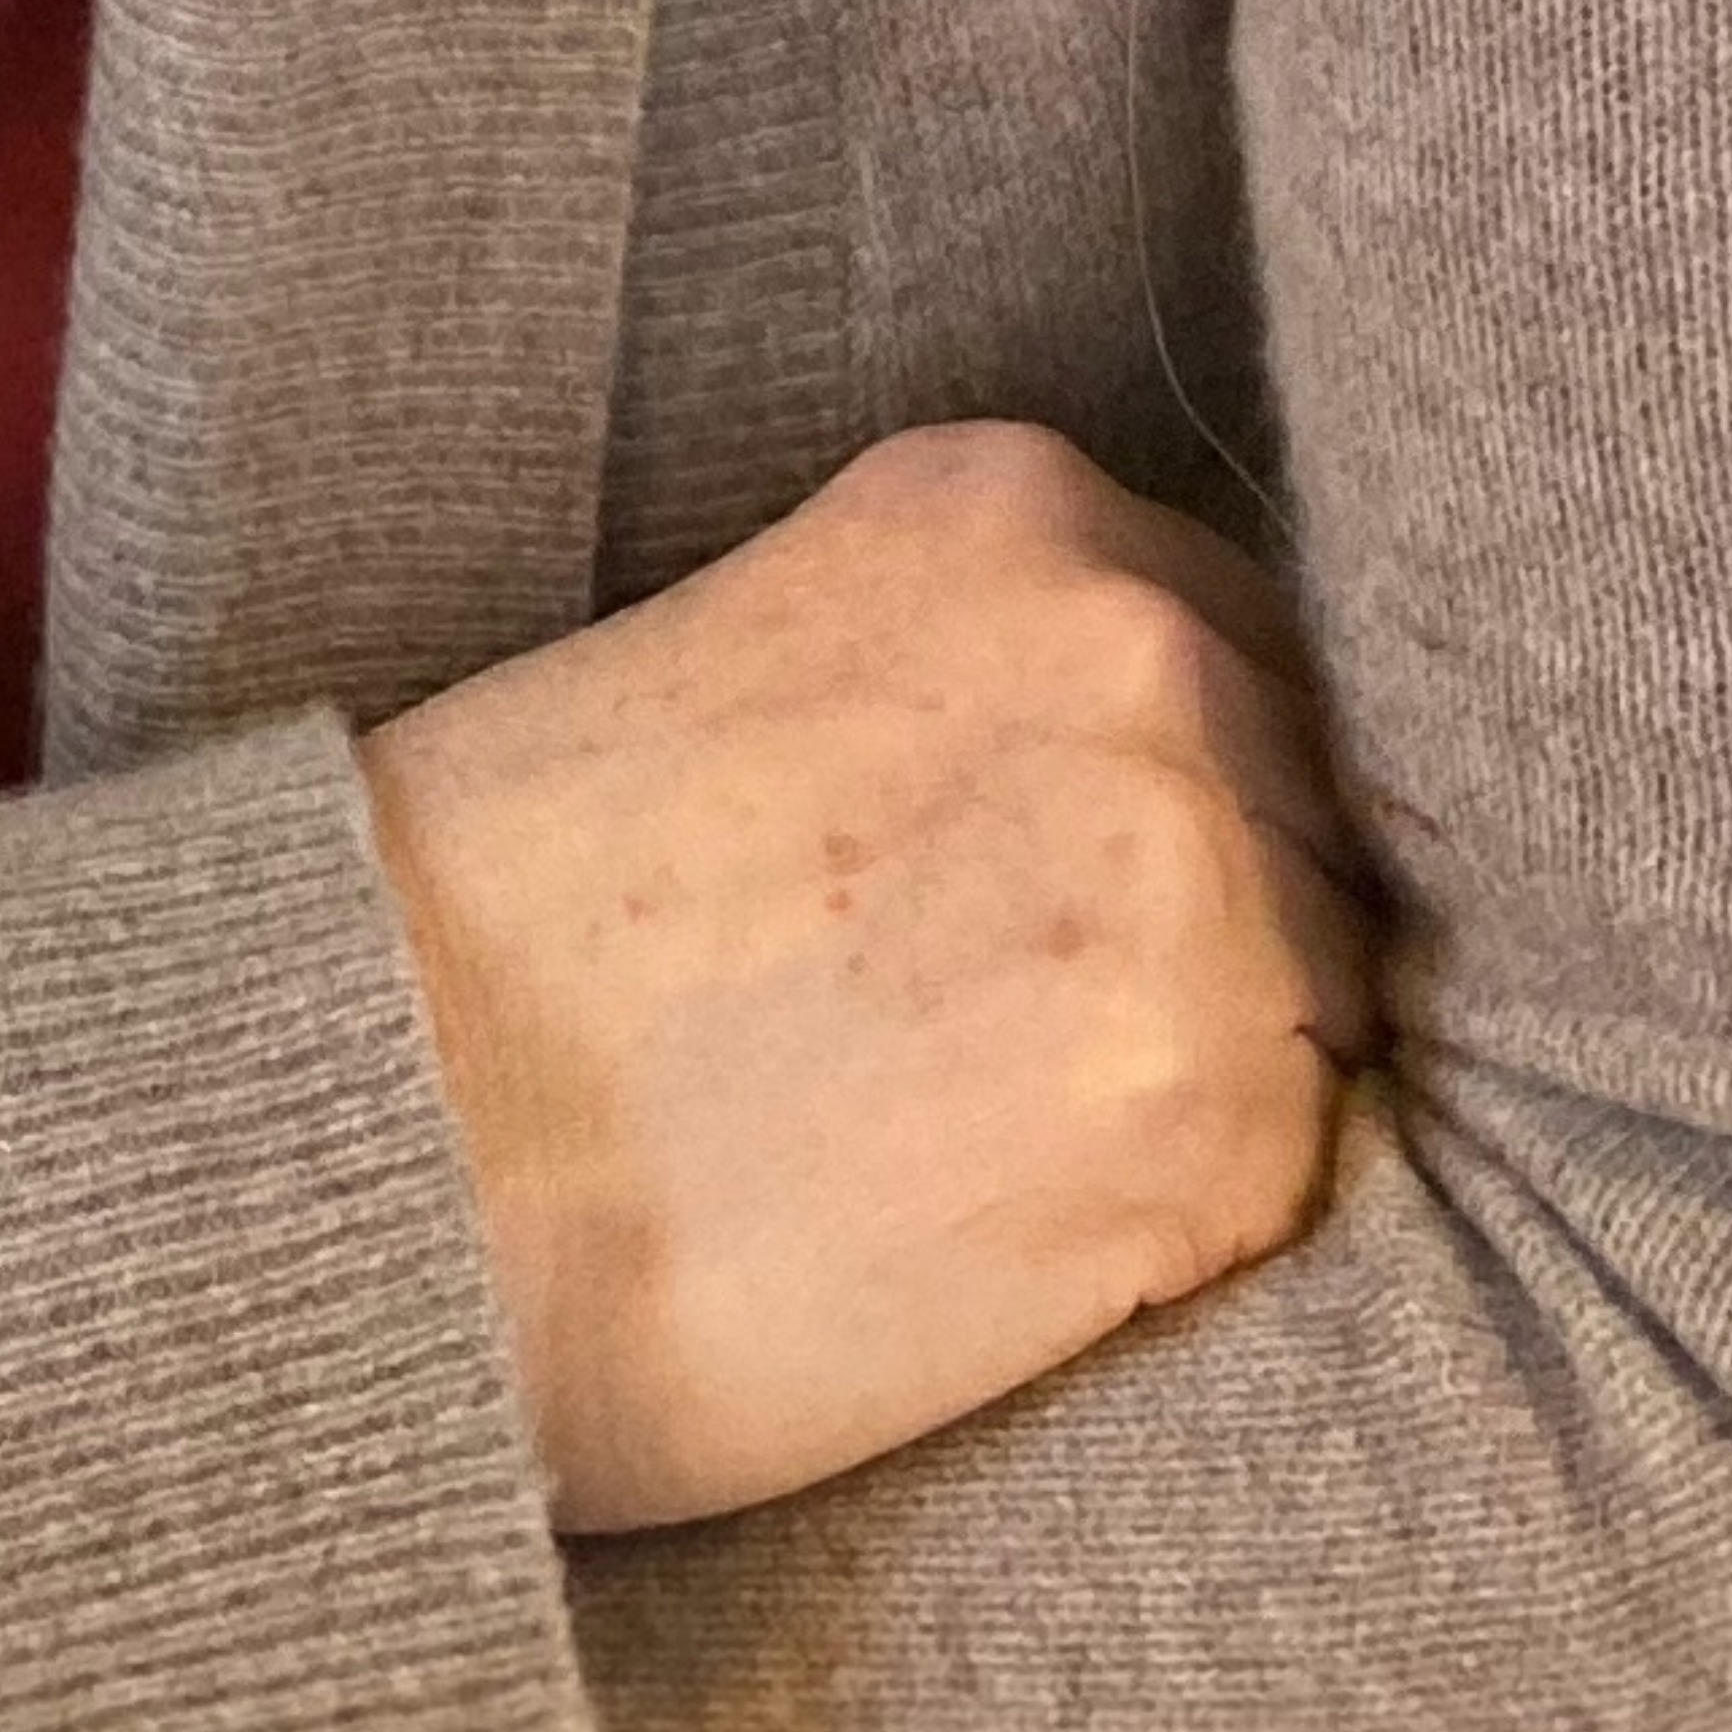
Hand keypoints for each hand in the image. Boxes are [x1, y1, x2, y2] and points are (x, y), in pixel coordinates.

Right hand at [359, 422, 1380, 1535]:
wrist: (401, 1141)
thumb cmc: (518, 923)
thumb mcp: (763, 660)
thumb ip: (983, 670)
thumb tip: (1179, 782)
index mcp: (1010, 508)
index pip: (1244, 641)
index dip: (1183, 782)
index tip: (1075, 882)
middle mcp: (1135, 651)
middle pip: (1317, 810)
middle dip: (1221, 927)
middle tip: (1017, 1040)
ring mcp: (1196, 877)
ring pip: (1331, 994)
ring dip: (1215, 1077)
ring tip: (997, 1139)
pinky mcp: (1218, 1116)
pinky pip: (1295, 1171)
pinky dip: (1187, 1223)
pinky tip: (1008, 1223)